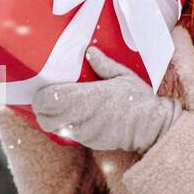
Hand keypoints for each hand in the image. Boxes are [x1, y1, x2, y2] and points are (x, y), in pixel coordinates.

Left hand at [31, 47, 181, 152]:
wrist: (152, 127)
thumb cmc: (139, 99)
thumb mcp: (123, 75)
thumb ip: (104, 64)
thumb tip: (90, 51)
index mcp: (85, 96)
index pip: (46, 100)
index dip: (41, 96)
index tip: (45, 89)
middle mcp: (79, 116)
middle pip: (43, 117)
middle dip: (42, 109)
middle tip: (49, 100)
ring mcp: (83, 131)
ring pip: (54, 128)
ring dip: (52, 119)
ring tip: (60, 108)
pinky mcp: (89, 141)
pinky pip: (68, 135)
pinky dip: (66, 127)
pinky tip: (75, 117)